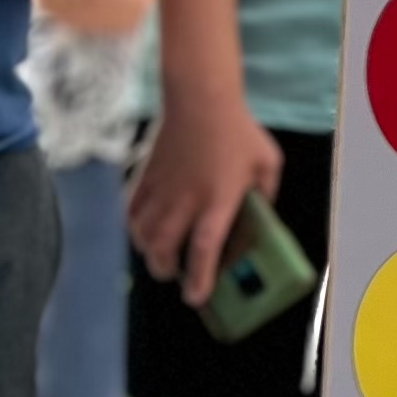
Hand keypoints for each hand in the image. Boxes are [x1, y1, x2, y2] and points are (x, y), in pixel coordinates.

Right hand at [128, 90, 284, 305]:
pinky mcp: (144, 177)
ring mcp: (161, 189)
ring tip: (161, 255)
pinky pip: (129, 212)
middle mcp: (186, 200)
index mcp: (219, 199)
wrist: (200, 98)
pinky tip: (144, 229)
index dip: (199, 278)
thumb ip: (266, 195)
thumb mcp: (267, 164)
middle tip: (176, 276)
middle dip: (167, 272)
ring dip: (149, 252)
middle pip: (164, 250)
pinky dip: (133, 227)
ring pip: (142, 235)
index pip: (205, 249)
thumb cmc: (238, 130)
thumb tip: (261, 218)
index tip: (197, 297)